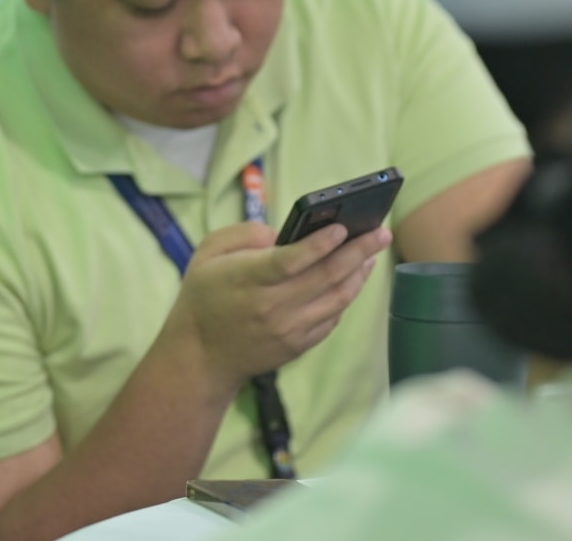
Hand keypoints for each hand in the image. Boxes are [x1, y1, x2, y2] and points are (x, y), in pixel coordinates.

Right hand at [162, 221, 391, 389]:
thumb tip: (279, 234)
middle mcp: (271, 306)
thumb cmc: (203, 296)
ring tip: (372, 253)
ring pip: (337, 298)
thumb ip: (242, 234)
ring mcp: (288, 329)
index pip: (290, 261)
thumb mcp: (207, 254)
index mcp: (246, 279)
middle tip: (380, 232)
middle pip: (325, 276)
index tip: (343, 228)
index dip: (319, 245)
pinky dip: (346, 296)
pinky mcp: (299, 345)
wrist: (201, 354)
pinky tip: (352, 278)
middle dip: (358, 251)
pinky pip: (332, 318)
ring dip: (359, 274)